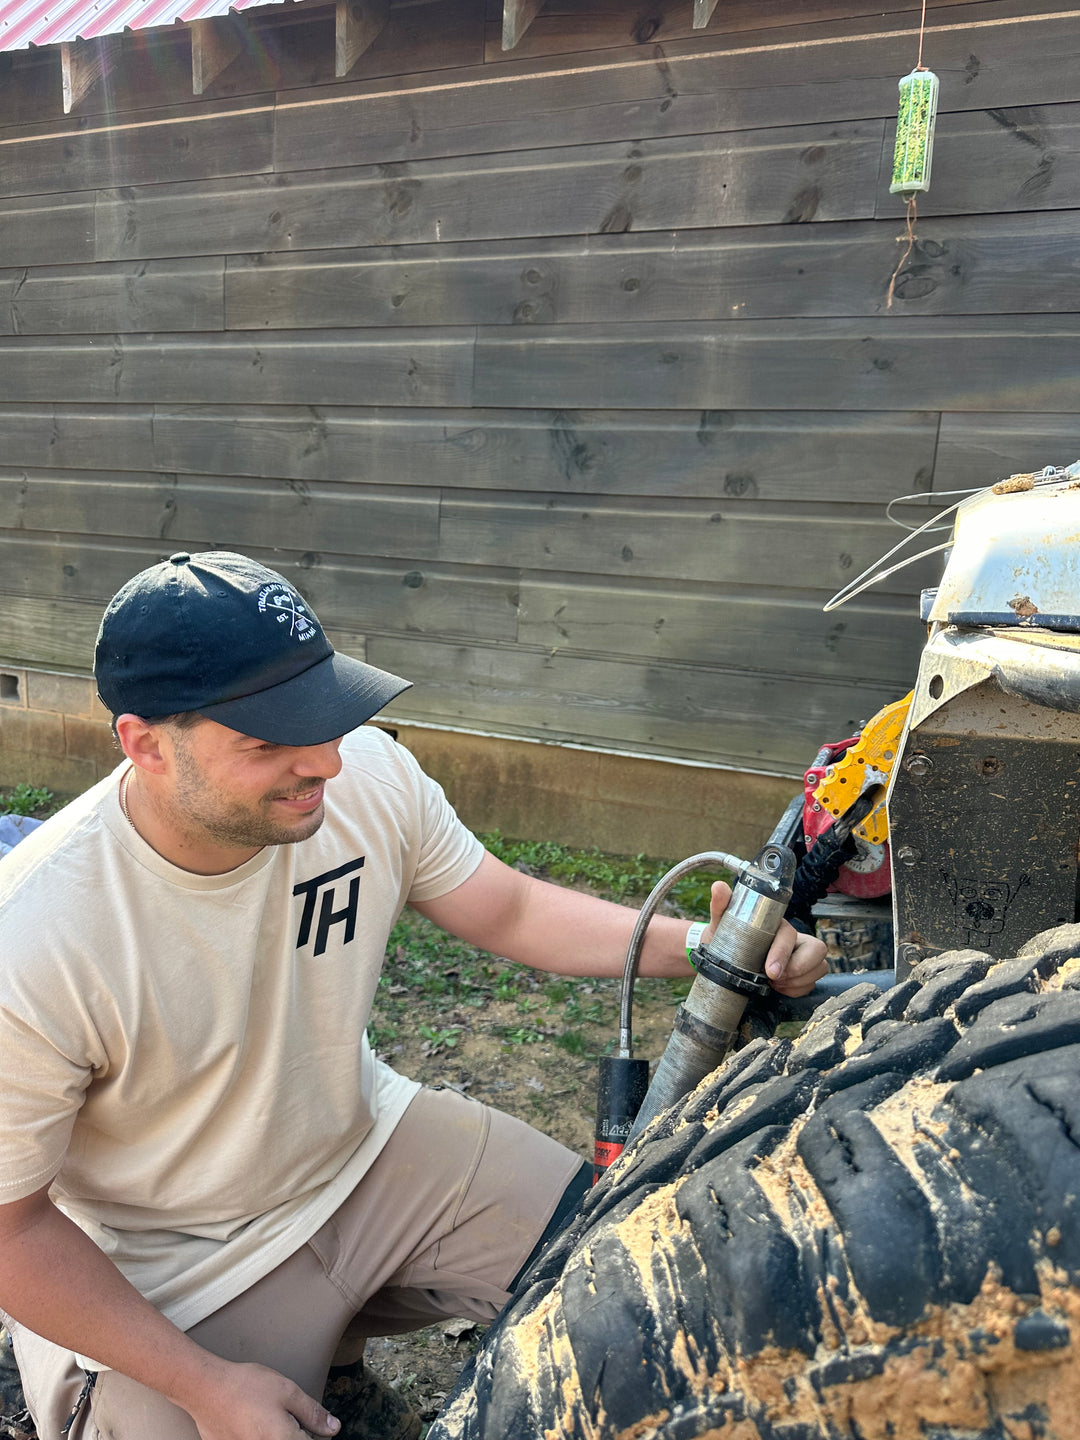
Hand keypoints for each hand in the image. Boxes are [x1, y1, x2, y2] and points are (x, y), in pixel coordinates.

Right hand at [179, 1360, 340, 1439]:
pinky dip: (259, 1435)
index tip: (310, 1424)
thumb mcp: (287, 1391)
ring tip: (266, 1417)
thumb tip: (333, 1428)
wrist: (205, 1389)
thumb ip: (312, 1413)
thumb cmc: (245, 1387)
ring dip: (277, 1434)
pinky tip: (253, 1422)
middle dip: (296, 1433)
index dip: (316, 1433)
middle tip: (287, 1417)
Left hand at [702, 881, 826, 998]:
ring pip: (820, 967)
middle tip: (775, 980)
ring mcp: (802, 956)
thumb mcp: (722, 922)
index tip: (770, 971)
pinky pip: (812, 983)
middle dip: (799, 969)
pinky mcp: (803, 973)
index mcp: (777, 924)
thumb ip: (721, 905)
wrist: (725, 959)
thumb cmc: (727, 937)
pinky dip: (796, 990)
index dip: (782, 952)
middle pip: (817, 949)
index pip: (790, 934)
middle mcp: (794, 938)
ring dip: (797, 982)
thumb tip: (719, 886)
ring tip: (774, 984)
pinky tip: (779, 988)